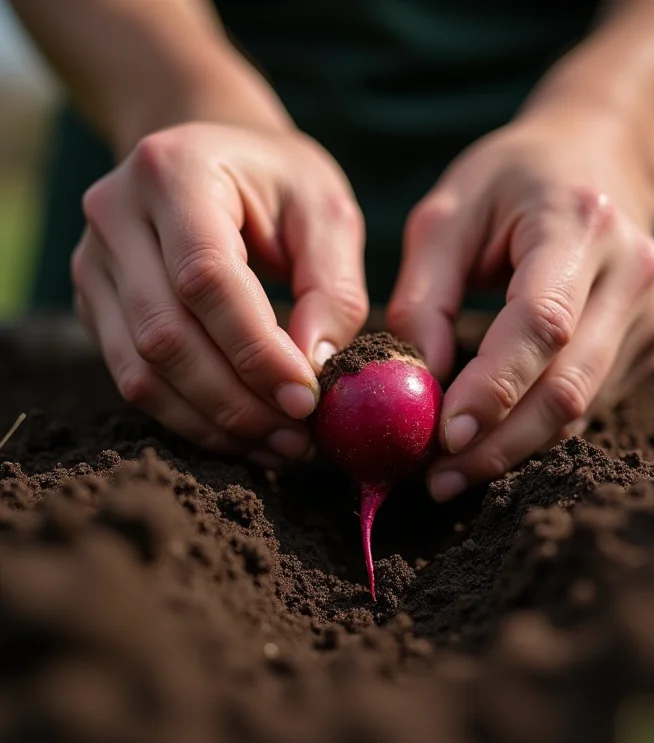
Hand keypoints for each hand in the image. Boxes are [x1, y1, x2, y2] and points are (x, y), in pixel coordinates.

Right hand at [73, 123, 367, 461]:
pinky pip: (135, 379)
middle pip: (167, 335)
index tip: (306, 399)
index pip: (206, 278)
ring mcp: (95, 263)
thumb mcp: (326, 212)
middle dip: (238, 401)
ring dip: (214, 422)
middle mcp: (116, 216)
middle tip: (298, 437)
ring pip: (143, 370)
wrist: (212, 160)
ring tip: (278, 445)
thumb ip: (331, 287)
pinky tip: (242, 433)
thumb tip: (313, 368)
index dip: (256, 350)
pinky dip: (191, 418)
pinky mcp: (95, 305)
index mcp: (175, 172)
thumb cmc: (279, 184)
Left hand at [387, 114, 653, 500]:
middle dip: (499, 442)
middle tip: (438, 478)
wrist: (597, 162)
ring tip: (453, 469)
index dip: (494, 388)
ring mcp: (650, 311)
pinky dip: (537, 430)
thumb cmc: (509, 183)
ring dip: (514, 447)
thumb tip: (417, 383)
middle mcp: (630, 270)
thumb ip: (423, 297)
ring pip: (581, 407)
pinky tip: (494, 437)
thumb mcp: (446, 216)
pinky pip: (589, 404)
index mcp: (578, 223)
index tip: (444, 437)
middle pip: (568, 384)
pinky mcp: (649, 341)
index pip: (541, 323)